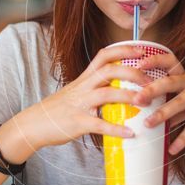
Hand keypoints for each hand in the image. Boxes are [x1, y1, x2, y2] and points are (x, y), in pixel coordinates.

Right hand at [14, 44, 153, 149]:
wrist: (33, 124)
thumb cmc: (58, 109)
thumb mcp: (76, 91)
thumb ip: (95, 87)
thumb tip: (120, 88)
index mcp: (85, 78)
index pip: (105, 55)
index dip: (124, 50)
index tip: (144, 51)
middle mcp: (83, 87)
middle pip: (110, 71)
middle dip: (133, 73)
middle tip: (152, 82)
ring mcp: (80, 104)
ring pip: (107, 94)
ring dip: (129, 97)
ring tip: (146, 103)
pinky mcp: (77, 122)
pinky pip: (99, 125)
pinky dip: (116, 129)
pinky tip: (130, 133)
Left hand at [132, 50, 184, 154]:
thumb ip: (179, 107)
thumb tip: (160, 121)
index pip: (169, 63)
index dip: (153, 61)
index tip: (137, 64)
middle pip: (170, 82)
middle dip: (151, 89)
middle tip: (135, 98)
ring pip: (180, 102)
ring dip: (163, 114)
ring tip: (147, 125)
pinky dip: (183, 138)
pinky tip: (173, 149)